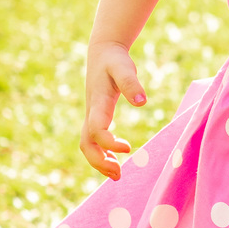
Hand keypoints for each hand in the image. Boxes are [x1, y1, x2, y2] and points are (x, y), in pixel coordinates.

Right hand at [80, 40, 145, 180]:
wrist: (102, 52)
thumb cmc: (114, 60)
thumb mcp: (124, 68)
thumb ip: (131, 83)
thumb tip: (142, 102)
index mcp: (98, 103)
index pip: (97, 130)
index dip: (109, 143)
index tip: (128, 148)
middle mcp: (91, 112)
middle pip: (86, 144)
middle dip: (99, 162)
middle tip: (118, 175)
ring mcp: (91, 115)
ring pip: (87, 145)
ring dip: (99, 161)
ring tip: (117, 174)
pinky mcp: (95, 116)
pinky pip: (93, 140)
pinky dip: (101, 152)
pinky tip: (115, 158)